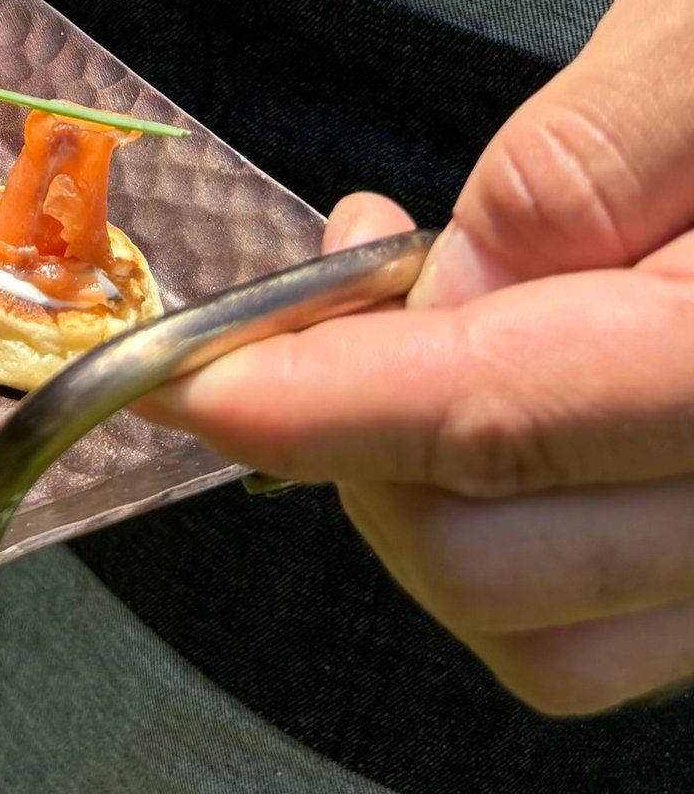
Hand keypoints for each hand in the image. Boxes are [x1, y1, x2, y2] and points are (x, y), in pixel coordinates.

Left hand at [145, 0, 693, 714]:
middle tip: (336, 289)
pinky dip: (515, 537)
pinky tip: (501, 392)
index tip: (181, 382)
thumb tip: (443, 298)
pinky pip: (615, 620)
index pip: (502, 421)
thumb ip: (575, 169)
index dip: (315, 409)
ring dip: (423, 502)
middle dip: (352, 445)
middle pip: (500, 558)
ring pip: (550, 626)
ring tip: (418, 331)